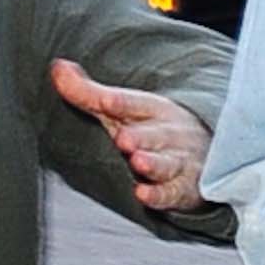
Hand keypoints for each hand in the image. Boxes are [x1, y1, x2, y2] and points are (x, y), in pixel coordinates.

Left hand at [49, 57, 212, 213]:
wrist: (207, 153)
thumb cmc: (153, 128)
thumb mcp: (124, 108)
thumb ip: (88, 92)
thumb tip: (57, 69)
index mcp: (151, 110)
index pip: (134, 105)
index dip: (120, 103)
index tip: (105, 101)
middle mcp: (167, 134)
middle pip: (153, 134)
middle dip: (141, 137)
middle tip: (124, 139)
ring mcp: (177, 161)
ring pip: (166, 162)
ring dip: (154, 164)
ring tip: (139, 162)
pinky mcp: (182, 188)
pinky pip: (171, 192)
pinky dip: (159, 195)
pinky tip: (143, 195)